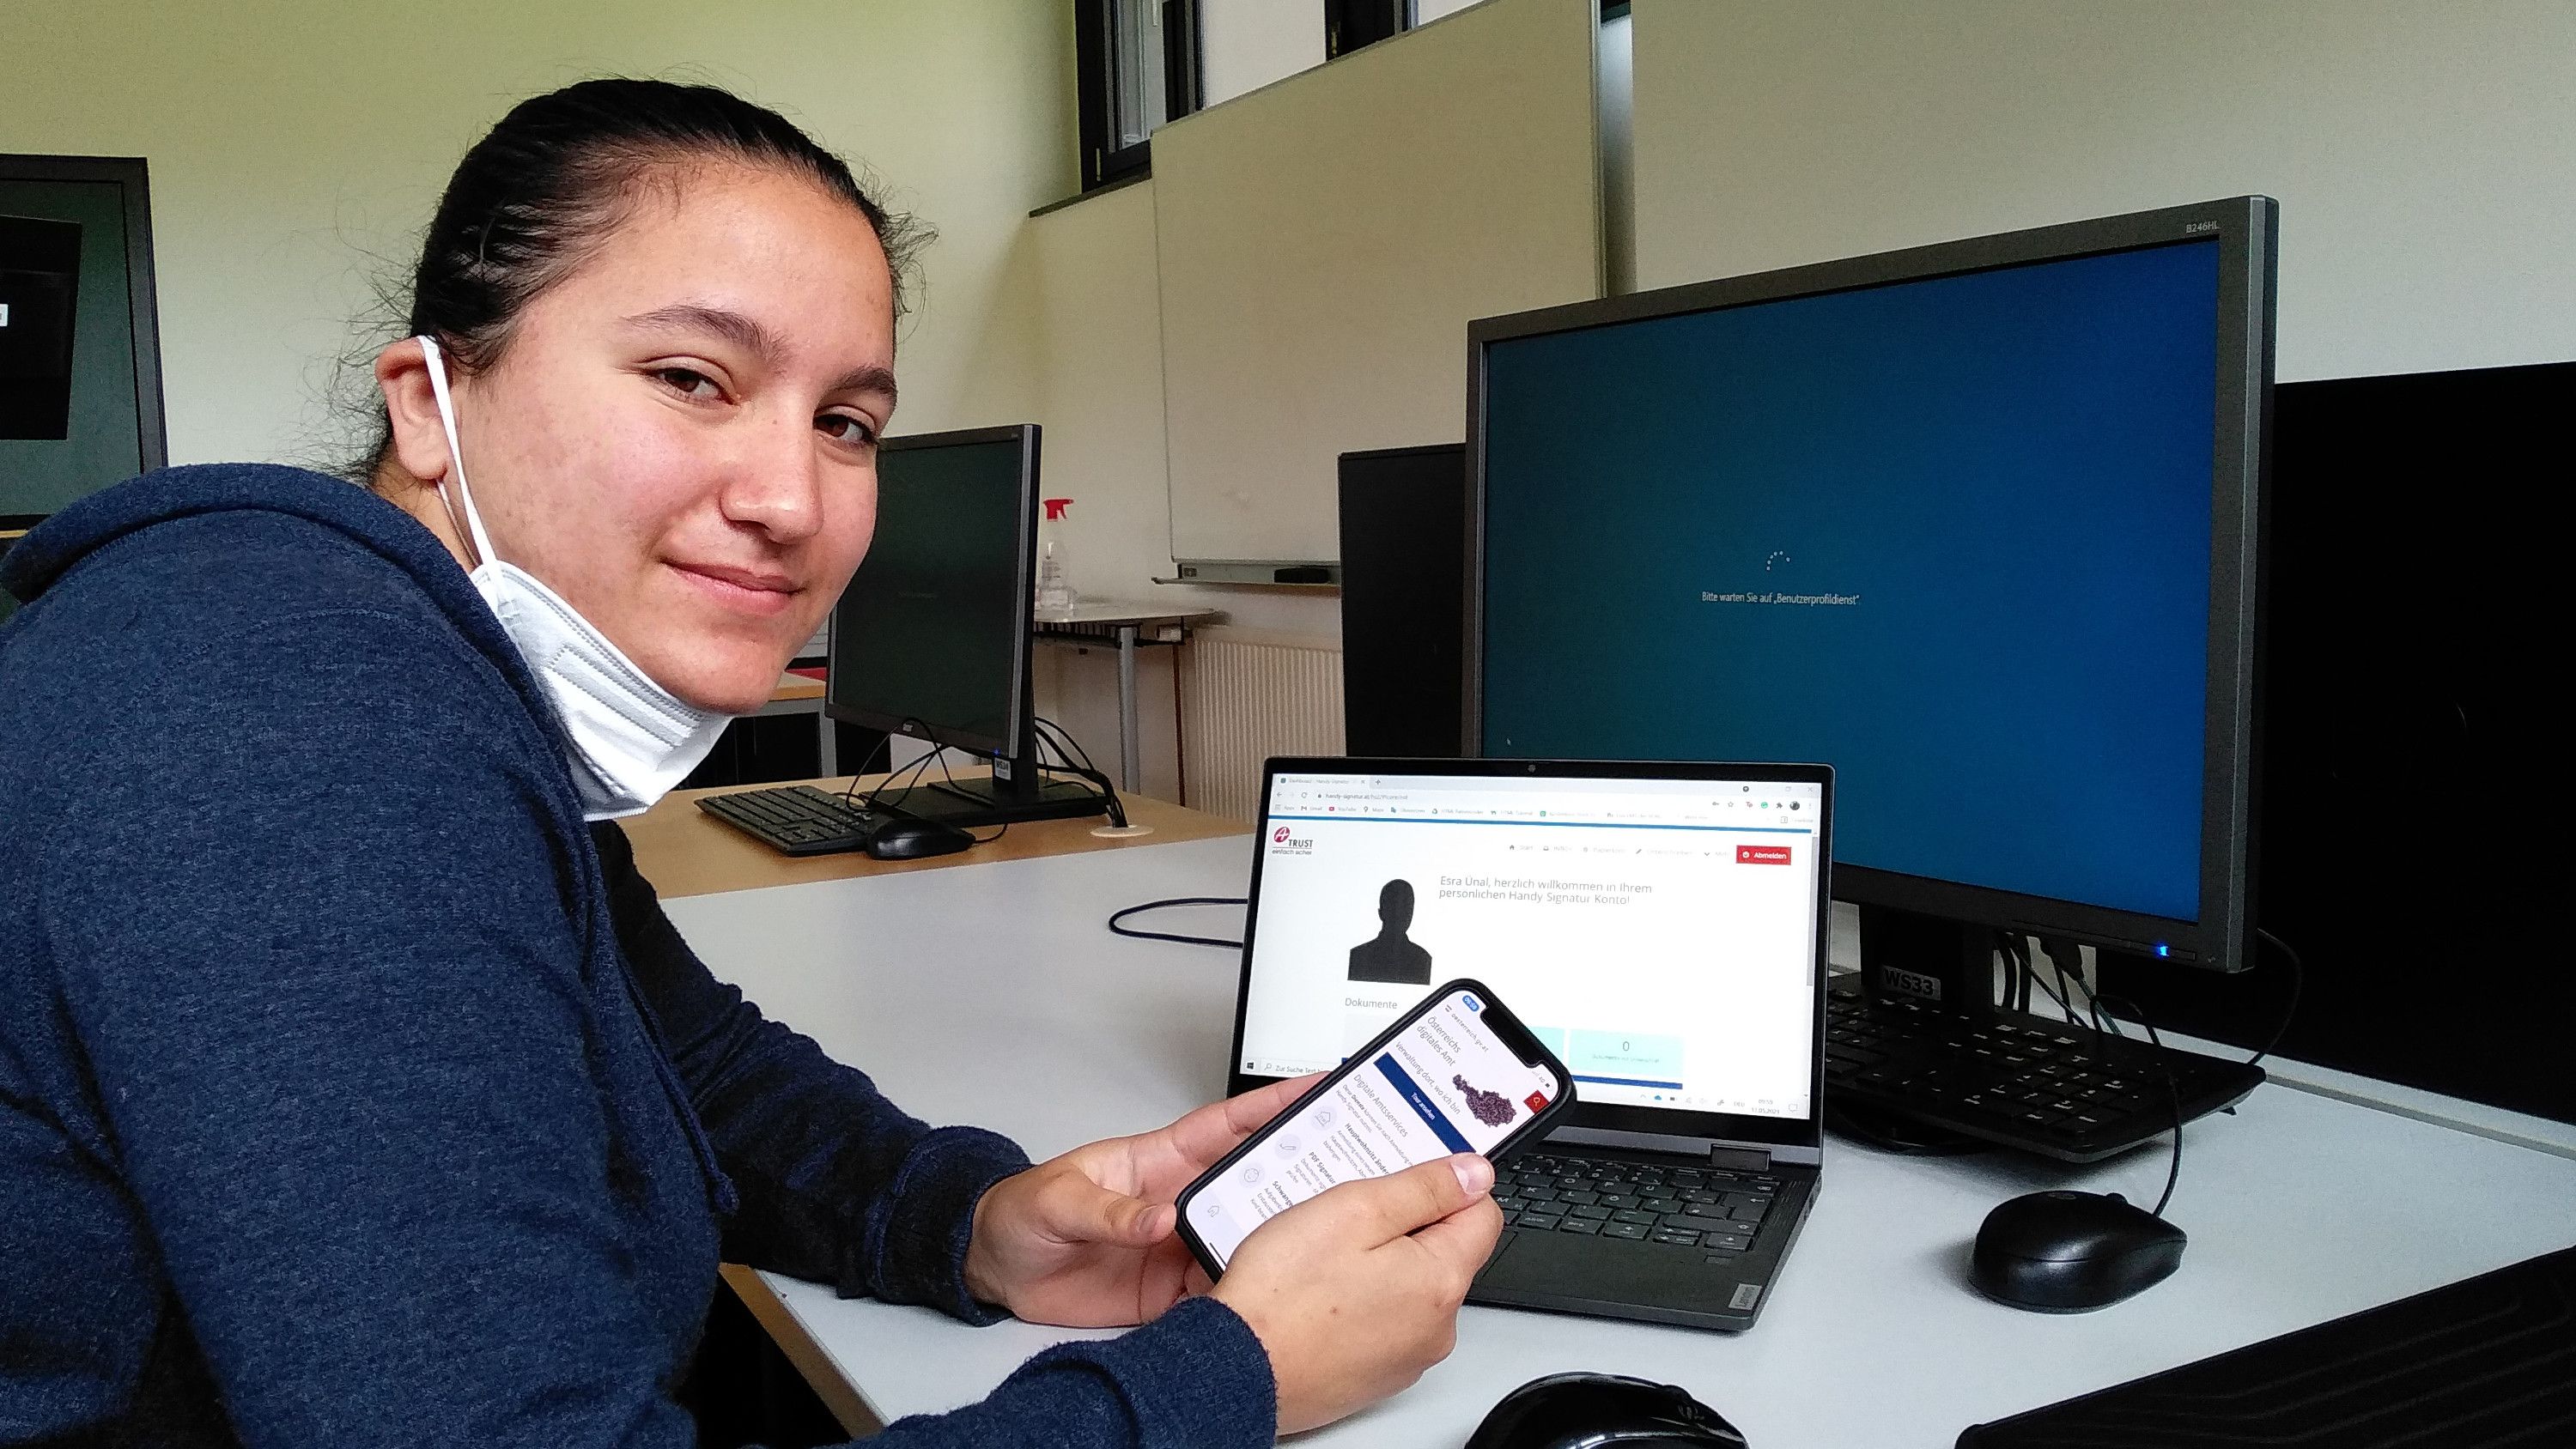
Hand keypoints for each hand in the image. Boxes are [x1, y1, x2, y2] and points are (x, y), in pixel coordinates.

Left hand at [963, 1075, 1318, 1326]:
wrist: (997, 1271)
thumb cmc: (1023, 1213)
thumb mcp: (1060, 1201)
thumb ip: (1111, 1212)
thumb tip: (1160, 1221)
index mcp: (1160, 1162)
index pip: (1225, 1127)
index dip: (1271, 1107)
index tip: (1318, 1088)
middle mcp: (1181, 1202)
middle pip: (1251, 1185)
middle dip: (1299, 1175)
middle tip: (1346, 1172)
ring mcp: (1178, 1248)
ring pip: (1244, 1242)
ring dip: (1274, 1245)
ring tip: (1316, 1248)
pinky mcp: (1168, 1292)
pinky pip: (1215, 1294)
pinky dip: (1238, 1299)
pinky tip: (1262, 1304)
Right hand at [1210, 1152, 1501, 1433]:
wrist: (1236, 1369)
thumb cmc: (1282, 1294)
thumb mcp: (1353, 1210)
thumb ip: (1422, 1189)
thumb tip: (1474, 1173)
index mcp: (1440, 1281)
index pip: (1482, 1214)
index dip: (1446, 1186)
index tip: (1407, 1179)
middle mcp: (1436, 1328)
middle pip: (1445, 1253)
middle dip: (1404, 1227)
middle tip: (1348, 1218)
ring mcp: (1407, 1357)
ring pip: (1411, 1288)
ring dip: (1379, 1265)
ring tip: (1325, 1258)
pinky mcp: (1376, 1375)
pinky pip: (1384, 1322)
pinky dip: (1360, 1303)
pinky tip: (1319, 1294)